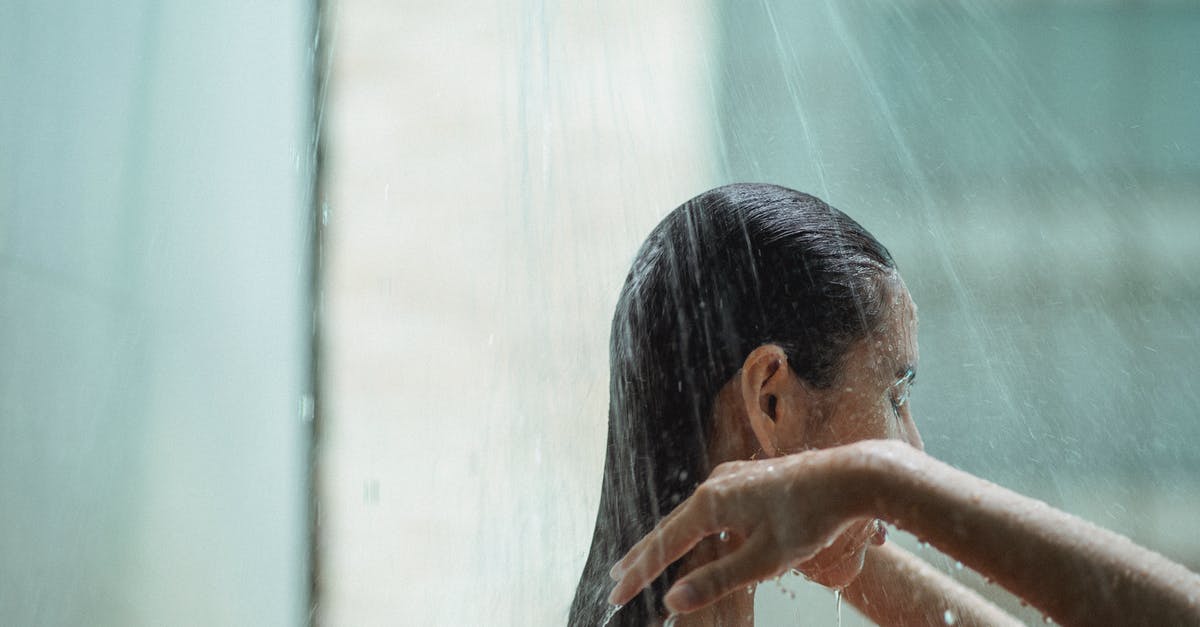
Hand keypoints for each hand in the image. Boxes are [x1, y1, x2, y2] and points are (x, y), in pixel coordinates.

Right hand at [606, 446, 869, 614]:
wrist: (851, 475)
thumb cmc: (810, 518)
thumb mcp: (764, 559)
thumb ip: (717, 579)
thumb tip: (674, 598)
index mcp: (712, 503)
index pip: (664, 545)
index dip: (640, 573)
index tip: (616, 594)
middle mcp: (715, 484)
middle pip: (670, 526)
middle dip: (643, 555)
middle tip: (617, 578)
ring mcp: (731, 477)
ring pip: (689, 514)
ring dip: (667, 539)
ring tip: (647, 558)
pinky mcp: (748, 478)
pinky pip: (709, 505)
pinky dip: (692, 526)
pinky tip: (695, 534)